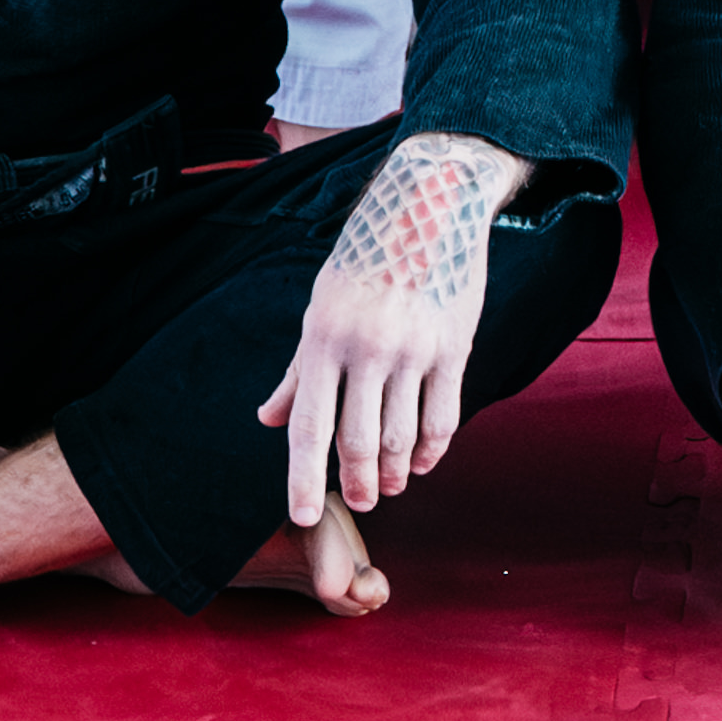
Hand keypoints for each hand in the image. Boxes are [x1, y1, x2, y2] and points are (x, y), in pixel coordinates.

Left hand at [259, 129, 521, 518]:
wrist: (430, 203)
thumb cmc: (365, 258)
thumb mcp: (322, 306)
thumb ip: (298, 370)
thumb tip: (269, 419)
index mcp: (323, 338)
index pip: (308, 426)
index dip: (304, 479)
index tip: (304, 517)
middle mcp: (365, 347)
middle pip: (357, 441)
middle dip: (356, 484)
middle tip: (361, 503)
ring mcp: (412, 348)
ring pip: (401, 436)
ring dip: (395, 472)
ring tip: (391, 485)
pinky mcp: (452, 346)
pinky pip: (442, 416)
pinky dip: (433, 450)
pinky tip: (425, 461)